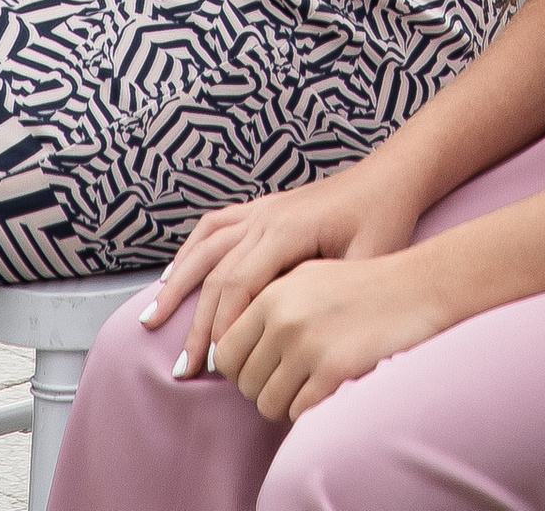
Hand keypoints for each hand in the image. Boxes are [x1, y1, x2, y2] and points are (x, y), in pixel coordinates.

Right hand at [145, 168, 423, 379]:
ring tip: (152, 319)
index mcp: (288, 230)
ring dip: (178, 283)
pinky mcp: (263, 207)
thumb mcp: (369, 261)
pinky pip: (215, 225)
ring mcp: (262, 208)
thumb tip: (307, 346)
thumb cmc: (384, 220)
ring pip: (206, 246)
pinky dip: (191, 249)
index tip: (213, 368)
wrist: (391, 177)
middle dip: (196, 323)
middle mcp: (267, 216)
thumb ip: (333, 297)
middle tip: (182, 368)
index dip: (221, 328)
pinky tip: (175, 272)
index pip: (239, 285)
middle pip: (216, 273)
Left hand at [211, 247, 459, 422]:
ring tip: (312, 383)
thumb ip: (265, 308)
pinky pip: (299, 413)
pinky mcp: (334, 370)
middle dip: (265, 388)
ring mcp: (308, 345)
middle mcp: (284, 318)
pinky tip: (331, 388)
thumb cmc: (364, 285)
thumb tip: (227, 353)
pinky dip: (311, 409)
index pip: (226, 354)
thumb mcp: (306, 279)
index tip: (262, 370)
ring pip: (268, 405)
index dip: (240, 370)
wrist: (419, 286)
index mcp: (273, 293)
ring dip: (287, 403)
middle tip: (294, 377)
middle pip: (245, 385)